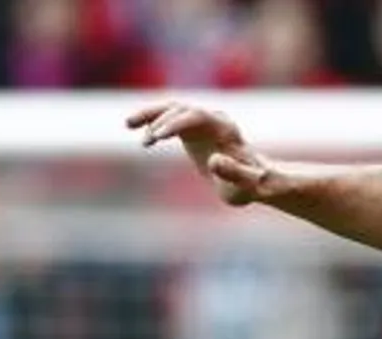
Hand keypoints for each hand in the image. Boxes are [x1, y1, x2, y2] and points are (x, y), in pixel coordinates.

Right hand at [127, 101, 278, 205]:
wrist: (253, 179)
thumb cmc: (251, 185)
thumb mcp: (246, 186)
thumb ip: (234, 174)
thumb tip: (213, 160)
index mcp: (225, 129)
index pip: (197, 115)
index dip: (175, 123)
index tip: (157, 136)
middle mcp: (213, 118)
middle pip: (182, 107)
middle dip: (160, 118)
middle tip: (146, 141)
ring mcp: (202, 121)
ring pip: (172, 108)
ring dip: (150, 114)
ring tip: (128, 124)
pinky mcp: (192, 128)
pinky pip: (168, 117)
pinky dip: (151, 120)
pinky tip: (134, 129)